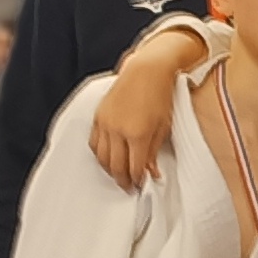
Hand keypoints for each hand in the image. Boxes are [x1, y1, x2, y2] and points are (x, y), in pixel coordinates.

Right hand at [91, 33, 201, 188]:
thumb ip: (154, 153)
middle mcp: (118, 130)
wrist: (146, 71)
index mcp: (137, 134)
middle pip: (116, 167)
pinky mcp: (98, 116)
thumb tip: (151, 173)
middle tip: (130, 187)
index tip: (141, 186)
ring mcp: (106, 123)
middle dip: (123, 180)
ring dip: (110, 170)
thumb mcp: (163, 128)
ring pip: (102, 157)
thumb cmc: (159, 96)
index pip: (134, 169)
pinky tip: (108, 158)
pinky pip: (94, 142)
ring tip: (119, 175)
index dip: (138, 181)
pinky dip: (100, 155)